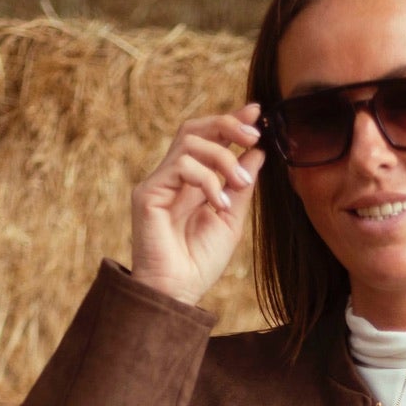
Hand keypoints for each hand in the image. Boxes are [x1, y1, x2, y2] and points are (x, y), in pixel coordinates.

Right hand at [129, 103, 265, 304]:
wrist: (178, 292)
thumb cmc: (201, 262)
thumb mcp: (231, 218)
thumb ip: (241, 185)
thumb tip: (257, 151)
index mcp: (192, 182)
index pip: (208, 138)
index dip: (231, 121)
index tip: (256, 113)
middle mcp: (173, 177)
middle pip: (194, 128)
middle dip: (226, 124)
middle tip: (252, 135)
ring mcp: (159, 183)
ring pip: (190, 142)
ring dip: (223, 158)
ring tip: (240, 185)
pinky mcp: (148, 193)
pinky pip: (181, 166)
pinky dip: (208, 179)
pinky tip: (219, 204)